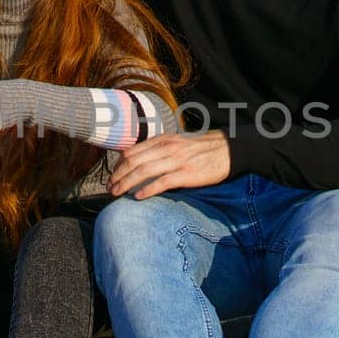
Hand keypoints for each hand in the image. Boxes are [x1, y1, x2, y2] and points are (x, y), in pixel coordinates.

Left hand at [108, 131, 230, 198]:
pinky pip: (162, 182)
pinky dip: (148, 190)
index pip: (132, 151)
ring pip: (144, 171)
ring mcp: (177, 160)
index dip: (118, 165)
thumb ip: (159, 149)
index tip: (113, 176)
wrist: (228, 149)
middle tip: (110, 188)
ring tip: (118, 193)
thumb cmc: (202, 148)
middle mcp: (167, 148)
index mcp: (163, 140)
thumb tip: (139, 159)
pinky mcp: (187, 174)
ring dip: (127, 183)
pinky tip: (138, 197)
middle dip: (118, 175)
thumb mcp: (177, 142)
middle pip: (134, 161)